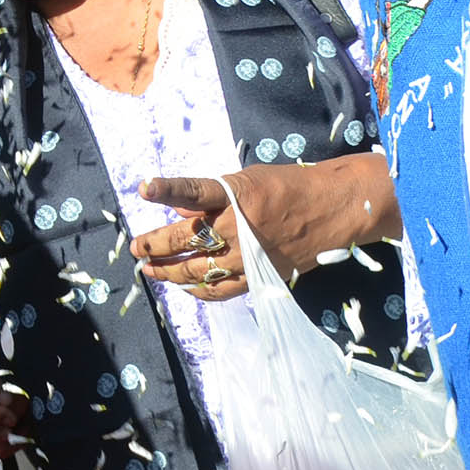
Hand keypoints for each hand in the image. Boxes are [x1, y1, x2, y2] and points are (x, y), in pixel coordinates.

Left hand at [139, 157, 398, 292]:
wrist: (334, 208)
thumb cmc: (288, 186)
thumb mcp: (247, 180)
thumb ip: (212, 197)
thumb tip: (179, 212)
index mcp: (235, 195)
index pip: (193, 191)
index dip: (167, 189)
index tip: (143, 188)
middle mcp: (238, 227)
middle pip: (187, 239)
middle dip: (155, 244)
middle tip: (136, 247)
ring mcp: (249, 256)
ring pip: (198, 270)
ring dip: (168, 271)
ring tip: (149, 269)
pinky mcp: (260, 276)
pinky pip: (221, 290)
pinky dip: (198, 290)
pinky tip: (183, 287)